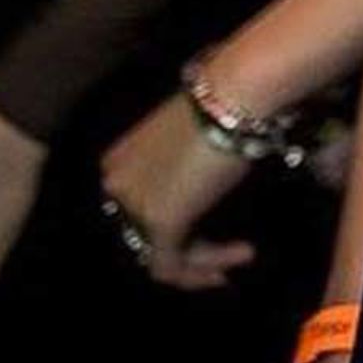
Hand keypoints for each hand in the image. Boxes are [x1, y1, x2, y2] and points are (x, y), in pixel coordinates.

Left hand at [99, 97, 259, 291]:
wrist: (234, 95)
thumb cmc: (224, 102)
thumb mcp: (192, 137)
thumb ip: (184, 165)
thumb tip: (205, 183)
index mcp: (118, 161)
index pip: (140, 207)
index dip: (175, 224)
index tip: (209, 230)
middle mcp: (116, 183)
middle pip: (148, 233)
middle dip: (189, 249)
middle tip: (226, 257)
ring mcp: (134, 203)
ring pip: (161, 253)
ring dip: (205, 260)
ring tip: (246, 254)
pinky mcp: (159, 221)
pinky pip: (174, 263)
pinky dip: (205, 268)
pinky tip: (241, 254)